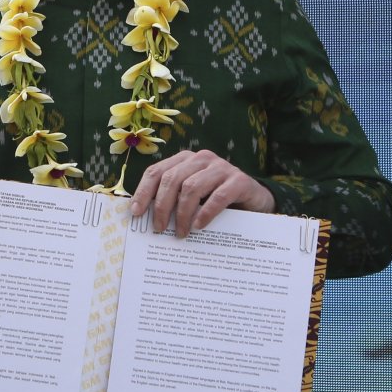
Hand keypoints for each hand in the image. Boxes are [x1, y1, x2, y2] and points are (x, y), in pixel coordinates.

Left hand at [131, 149, 275, 237]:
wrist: (255, 200)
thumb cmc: (216, 199)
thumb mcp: (192, 196)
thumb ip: (172, 198)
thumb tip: (142, 216)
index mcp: (185, 160)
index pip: (157, 171)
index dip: (144, 191)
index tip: (136, 212)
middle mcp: (201, 158)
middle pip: (172, 179)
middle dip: (162, 206)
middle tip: (159, 229)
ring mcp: (221, 167)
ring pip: (192, 187)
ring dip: (182, 213)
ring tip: (181, 233)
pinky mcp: (239, 180)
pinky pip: (218, 196)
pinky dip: (205, 213)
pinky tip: (199, 226)